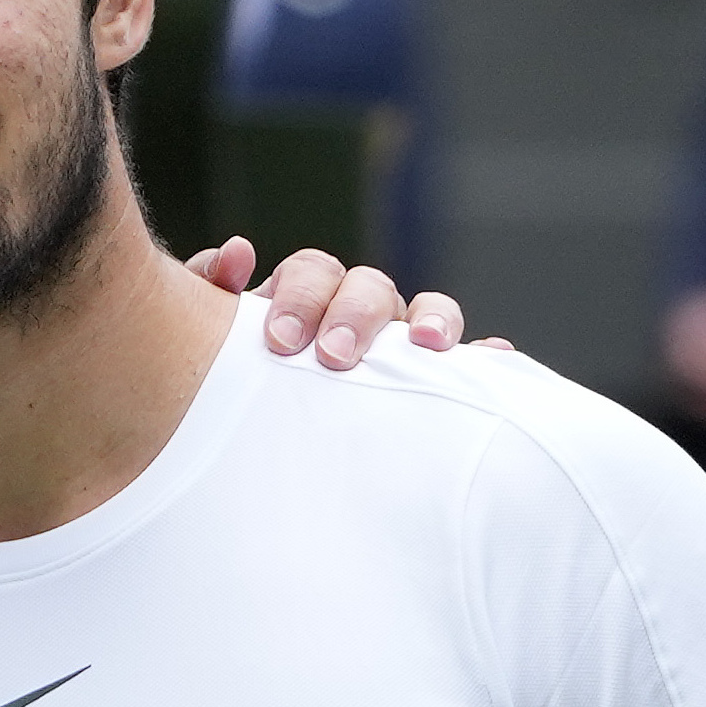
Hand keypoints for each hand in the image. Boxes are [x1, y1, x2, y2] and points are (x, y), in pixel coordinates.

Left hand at [188, 237, 476, 370]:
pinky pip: (469, 362)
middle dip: (353, 316)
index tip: (281, 341)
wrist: (251, 451)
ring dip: (429, 319)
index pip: (312, 274)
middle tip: (334, 358)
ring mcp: (397, 344)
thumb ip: (211, 296)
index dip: (300, 297)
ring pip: (423, 311)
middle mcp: (355, 312)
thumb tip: (236, 255)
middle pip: (367, 288)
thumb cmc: (235, 392)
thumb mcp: (216, 348)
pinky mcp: (435, 380)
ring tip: (424, 345)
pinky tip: (495, 355)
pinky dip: (483, 354)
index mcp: (305, 300)